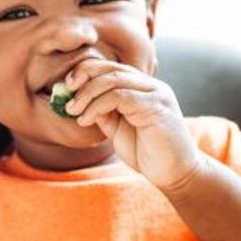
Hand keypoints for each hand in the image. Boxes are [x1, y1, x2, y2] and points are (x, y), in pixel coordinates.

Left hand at [64, 59, 203, 189]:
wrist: (175, 173)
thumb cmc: (147, 151)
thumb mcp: (116, 128)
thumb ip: (101, 111)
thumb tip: (76, 100)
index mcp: (140, 87)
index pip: (109, 68)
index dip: (85, 72)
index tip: (66, 86)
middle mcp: (149, 85)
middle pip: (110, 68)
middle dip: (83, 77)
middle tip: (65, 93)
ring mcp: (155, 93)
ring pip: (114, 79)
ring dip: (87, 93)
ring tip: (73, 110)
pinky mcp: (157, 105)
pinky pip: (121, 96)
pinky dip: (98, 105)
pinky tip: (86, 119)